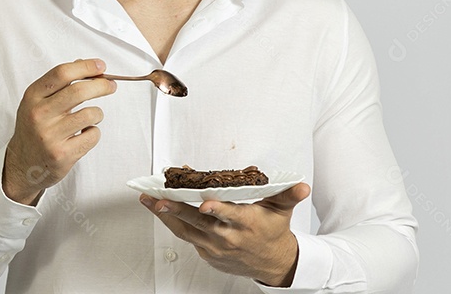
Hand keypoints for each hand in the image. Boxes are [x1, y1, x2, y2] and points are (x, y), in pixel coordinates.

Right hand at [2, 58, 116, 204]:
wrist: (22, 165)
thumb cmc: (34, 129)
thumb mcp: (38, 101)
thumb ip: (59, 83)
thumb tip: (86, 65)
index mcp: (33, 96)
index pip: (62, 73)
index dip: (86, 67)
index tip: (101, 66)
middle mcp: (39, 114)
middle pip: (79, 91)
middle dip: (101, 86)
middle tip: (111, 86)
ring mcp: (50, 135)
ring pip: (90, 114)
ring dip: (97, 113)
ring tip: (91, 117)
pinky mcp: (62, 154)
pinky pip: (92, 135)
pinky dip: (93, 132)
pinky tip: (83, 134)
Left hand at [140, 182, 310, 285]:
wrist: (272, 263)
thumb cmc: (274, 231)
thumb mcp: (282, 210)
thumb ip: (288, 195)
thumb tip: (302, 185)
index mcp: (246, 223)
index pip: (228, 215)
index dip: (216, 209)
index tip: (204, 203)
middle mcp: (228, 237)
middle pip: (198, 223)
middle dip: (176, 210)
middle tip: (158, 199)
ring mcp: (215, 247)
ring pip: (186, 231)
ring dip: (165, 216)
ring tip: (148, 201)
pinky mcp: (207, 254)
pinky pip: (187, 237)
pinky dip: (174, 222)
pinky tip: (161, 210)